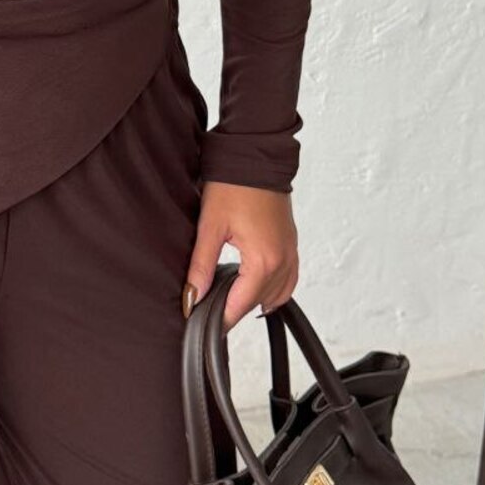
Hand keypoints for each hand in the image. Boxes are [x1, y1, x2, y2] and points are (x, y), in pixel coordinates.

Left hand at [183, 181, 298, 332]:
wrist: (256, 157)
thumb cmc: (234, 185)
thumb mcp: (210, 226)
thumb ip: (201, 265)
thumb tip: (192, 297)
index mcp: (263, 260)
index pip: (241, 305)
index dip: (220, 320)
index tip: (204, 328)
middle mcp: (282, 260)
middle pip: (259, 303)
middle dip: (235, 310)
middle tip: (209, 313)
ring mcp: (290, 252)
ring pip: (278, 294)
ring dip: (255, 300)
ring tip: (228, 300)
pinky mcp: (291, 244)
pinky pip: (288, 279)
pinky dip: (274, 289)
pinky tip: (255, 287)